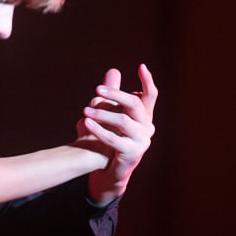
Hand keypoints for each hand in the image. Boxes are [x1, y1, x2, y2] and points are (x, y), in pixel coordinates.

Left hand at [81, 64, 157, 204]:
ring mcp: (142, 141)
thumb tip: (114, 70)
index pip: (150, 96)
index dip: (148, 81)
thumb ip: (112, 94)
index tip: (141, 66)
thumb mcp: (110, 113)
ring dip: (102, 114)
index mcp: (144, 116)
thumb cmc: (109, 139)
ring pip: (123, 121)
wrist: (107, 169)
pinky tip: (86, 123)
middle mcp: (147, 127)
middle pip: (134, 104)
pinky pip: (114, 139)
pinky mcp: (132, 154)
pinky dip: (99, 130)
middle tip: (96, 89)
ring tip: (85, 111)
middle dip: (115, 94)